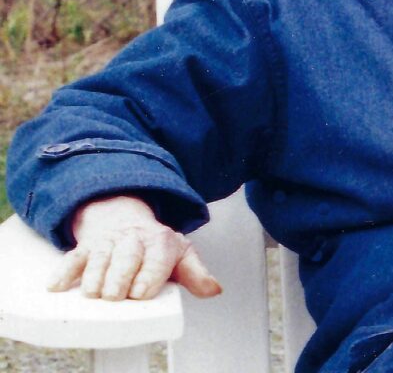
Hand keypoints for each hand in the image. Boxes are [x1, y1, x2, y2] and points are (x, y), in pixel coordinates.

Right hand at [49, 194, 221, 299]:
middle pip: (126, 257)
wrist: (125, 219)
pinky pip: (72, 258)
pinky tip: (58, 285)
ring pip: (99, 259)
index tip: (141, 291)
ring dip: (94, 276)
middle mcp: (134, 240)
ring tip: (93, 292)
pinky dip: (64, 272)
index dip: (149, 275)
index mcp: (161, 242)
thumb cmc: (154, 247)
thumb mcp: (180, 255)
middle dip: (120, 277)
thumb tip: (213, 289)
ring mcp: (108, 243)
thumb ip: (196, 274)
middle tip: (116, 295)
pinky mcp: (86, 248)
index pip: (157, 258)